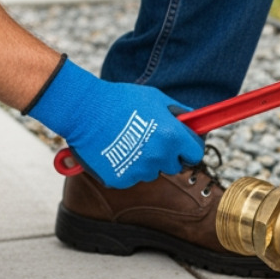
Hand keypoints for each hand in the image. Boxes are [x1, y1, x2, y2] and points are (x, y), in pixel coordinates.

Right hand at [27, 59, 203, 188]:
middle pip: (174, 166)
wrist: (84, 110)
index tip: (182, 145)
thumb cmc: (120, 100)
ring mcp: (139, 171)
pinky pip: (131, 177)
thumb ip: (179, 112)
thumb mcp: (156, 99)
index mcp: (172, 137)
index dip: (189, 148)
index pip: (195, 154)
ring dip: (145, 162)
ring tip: (127, 141)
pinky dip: (126, 168)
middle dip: (167, 156)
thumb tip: (194, 120)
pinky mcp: (121, 180)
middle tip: (150, 140)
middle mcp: (159, 157)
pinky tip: (115, 150)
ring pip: (151, 172)